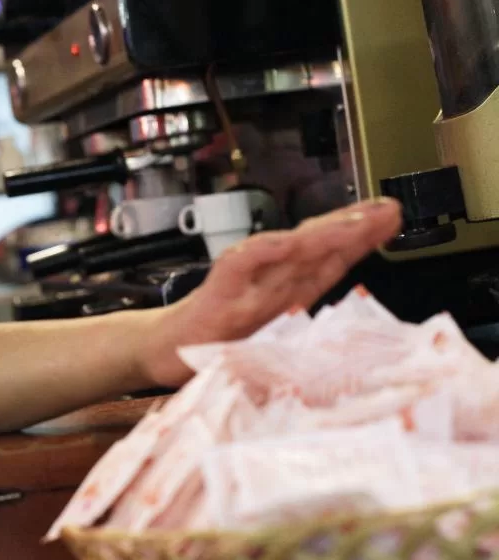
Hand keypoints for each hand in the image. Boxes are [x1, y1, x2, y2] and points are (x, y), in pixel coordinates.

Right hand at [141, 198, 402, 386]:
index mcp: (287, 293)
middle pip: (318, 248)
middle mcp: (271, 281)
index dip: (363, 240)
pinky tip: (288, 240)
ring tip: (356, 220)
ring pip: (290, 251)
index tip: (392, 220)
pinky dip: (264, 251)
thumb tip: (360, 343)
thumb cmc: (216, 341)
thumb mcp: (270, 339)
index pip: (331, 260)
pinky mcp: (218, 291)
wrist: (167, 349)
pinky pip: (243, 265)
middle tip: (389, 209)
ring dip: (325, 233)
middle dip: (355, 226)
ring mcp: (246, 283)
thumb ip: (302, 332)